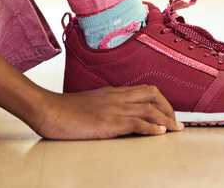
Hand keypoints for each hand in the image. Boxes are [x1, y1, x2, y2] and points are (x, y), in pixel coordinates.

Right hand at [28, 86, 182, 139]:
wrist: (47, 109)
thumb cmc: (63, 110)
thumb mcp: (88, 105)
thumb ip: (104, 108)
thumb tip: (115, 118)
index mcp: (111, 92)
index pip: (144, 90)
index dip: (161, 101)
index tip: (168, 114)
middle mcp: (116, 97)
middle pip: (152, 94)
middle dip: (168, 108)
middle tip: (176, 124)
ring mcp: (112, 108)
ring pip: (149, 108)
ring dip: (166, 119)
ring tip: (175, 130)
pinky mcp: (108, 121)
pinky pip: (135, 122)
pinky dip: (151, 127)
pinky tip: (159, 133)